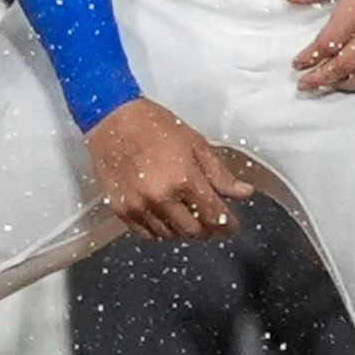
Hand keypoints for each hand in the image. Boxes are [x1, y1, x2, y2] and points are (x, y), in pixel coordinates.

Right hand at [82, 98, 246, 239]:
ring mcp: (138, 206)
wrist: (111, 118)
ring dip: (182, 229)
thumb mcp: (195, 144)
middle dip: (206, 228)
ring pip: (170, 235)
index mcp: (184, 179)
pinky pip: (146, 234)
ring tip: (186, 215)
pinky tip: (164, 216)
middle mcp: (161, 198)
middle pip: (193, 231)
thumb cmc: (153, 125)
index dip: (228, 225)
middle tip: (209, 220)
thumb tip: (244, 192)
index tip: (231, 225)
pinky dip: (159, 229)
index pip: (214, 216)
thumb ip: (220, 174)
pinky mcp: (121, 209)